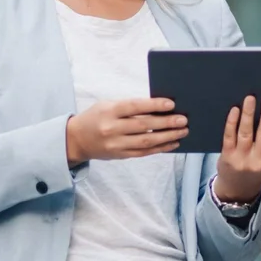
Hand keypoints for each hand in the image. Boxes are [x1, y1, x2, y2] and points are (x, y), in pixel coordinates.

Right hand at [66, 98, 186, 166]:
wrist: (77, 139)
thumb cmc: (96, 117)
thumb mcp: (108, 105)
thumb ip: (129, 107)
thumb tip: (159, 108)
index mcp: (108, 111)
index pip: (134, 107)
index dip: (154, 105)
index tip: (171, 104)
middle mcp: (112, 128)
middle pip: (144, 126)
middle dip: (166, 123)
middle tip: (183, 120)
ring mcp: (116, 144)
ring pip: (146, 142)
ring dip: (167, 137)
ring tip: (182, 132)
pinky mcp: (120, 155)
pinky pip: (144, 153)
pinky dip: (160, 148)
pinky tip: (172, 143)